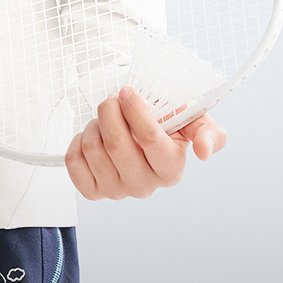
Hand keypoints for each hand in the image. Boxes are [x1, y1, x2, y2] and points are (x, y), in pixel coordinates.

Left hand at [65, 86, 226, 200]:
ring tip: (106, 120)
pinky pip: (74, 161)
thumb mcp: (193, 121)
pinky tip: (93, 136)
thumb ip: (209, 132)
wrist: (138, 132)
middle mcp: (145, 187)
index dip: (135, 110)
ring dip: (94, 124)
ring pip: (92, 148)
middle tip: (113, 100)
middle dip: (109, 111)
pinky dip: (77, 141)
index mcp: (171, 171)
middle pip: (116, 144)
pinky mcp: (93, 190)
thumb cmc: (165, 125)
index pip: (149, 139)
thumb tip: (204, 152)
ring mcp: (117, 191)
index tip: (128, 92)